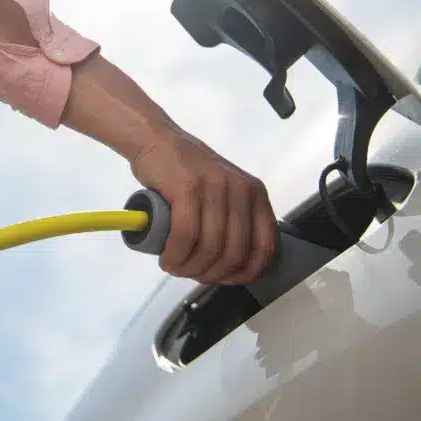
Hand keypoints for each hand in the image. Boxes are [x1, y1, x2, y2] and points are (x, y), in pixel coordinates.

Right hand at [131, 125, 277, 284]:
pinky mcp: (188, 188)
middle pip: (234, 252)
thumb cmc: (186, 170)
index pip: (265, 246)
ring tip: (175, 267)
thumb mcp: (223, 190)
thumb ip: (234, 218)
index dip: (246, 272)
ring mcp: (215, 188)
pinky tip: (167, 259)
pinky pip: (185, 235)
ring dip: (189, 267)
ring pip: (209, 247)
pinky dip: (175, 254)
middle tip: (190, 274)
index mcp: (255, 194)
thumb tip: (233, 263)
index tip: (224, 279)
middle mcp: (241, 190)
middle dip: (210, 274)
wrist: (156, 140)